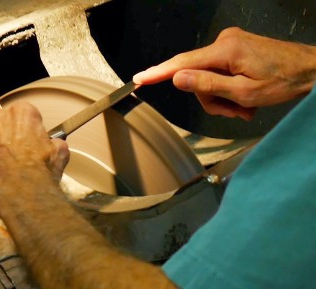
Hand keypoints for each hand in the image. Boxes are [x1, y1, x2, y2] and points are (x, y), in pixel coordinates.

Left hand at [0, 102, 68, 216]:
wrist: (24, 197)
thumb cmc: (42, 174)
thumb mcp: (60, 153)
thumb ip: (54, 142)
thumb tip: (54, 144)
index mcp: (21, 113)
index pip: (23, 112)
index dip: (28, 127)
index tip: (30, 139)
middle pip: (0, 121)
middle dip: (6, 134)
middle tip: (15, 153)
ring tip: (1, 166)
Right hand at [133, 27, 315, 120]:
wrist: (309, 70)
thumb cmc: (282, 82)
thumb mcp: (244, 92)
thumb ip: (207, 85)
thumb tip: (177, 78)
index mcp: (224, 51)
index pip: (181, 63)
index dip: (158, 73)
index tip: (139, 78)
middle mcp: (223, 42)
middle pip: (196, 77)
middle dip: (211, 99)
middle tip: (234, 112)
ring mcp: (229, 45)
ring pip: (207, 78)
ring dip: (222, 98)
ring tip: (244, 108)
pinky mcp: (234, 49)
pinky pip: (218, 73)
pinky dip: (227, 89)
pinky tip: (244, 99)